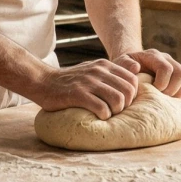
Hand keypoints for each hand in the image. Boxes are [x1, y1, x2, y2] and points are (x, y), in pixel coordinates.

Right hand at [26, 59, 140, 119]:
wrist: (43, 82)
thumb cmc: (70, 80)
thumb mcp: (92, 69)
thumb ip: (112, 70)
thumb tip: (137, 68)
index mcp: (104, 65)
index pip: (132, 80)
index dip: (132, 94)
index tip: (122, 102)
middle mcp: (98, 71)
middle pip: (128, 91)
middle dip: (126, 105)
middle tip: (115, 111)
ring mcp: (88, 82)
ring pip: (118, 99)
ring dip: (116, 111)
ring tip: (107, 114)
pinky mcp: (78, 94)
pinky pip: (101, 108)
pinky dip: (104, 115)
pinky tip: (98, 116)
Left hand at [114, 50, 180, 99]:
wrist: (132, 66)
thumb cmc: (125, 68)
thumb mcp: (120, 64)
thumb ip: (125, 65)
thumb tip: (136, 68)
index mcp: (153, 56)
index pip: (166, 68)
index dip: (162, 83)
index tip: (154, 91)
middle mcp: (168, 59)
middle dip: (172, 90)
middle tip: (161, 98)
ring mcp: (177, 66)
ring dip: (180, 94)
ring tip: (166, 100)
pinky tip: (172, 100)